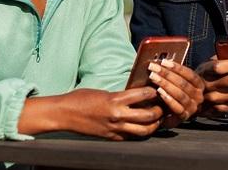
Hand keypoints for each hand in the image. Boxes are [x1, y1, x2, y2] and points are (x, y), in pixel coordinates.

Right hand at [19, 87, 163, 138]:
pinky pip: (131, 137)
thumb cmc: (81, 98)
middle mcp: (117, 115)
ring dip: (153, 125)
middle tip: (163, 106)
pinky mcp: (111, 137)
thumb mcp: (104, 92)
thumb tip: (137, 95)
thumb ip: (121, 95)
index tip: (159, 89)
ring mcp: (115, 128)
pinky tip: (142, 128)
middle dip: (159, 111)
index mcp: (115, 100)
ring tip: (157, 119)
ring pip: (143, 130)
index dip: (154, 92)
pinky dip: (140, 133)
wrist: (64, 114)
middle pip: (148, 116)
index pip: (143, 95)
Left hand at [148, 59, 204, 127]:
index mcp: (199, 85)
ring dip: (165, 84)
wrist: (174, 115)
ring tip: (153, 77)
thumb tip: (160, 61)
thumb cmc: (175, 94)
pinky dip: (168, 99)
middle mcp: (199, 96)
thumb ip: (173, 73)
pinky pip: (177, 108)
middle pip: (183, 83)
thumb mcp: (178, 82)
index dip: (177, 67)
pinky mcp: (185, 117)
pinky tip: (159, 92)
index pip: (190, 74)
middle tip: (153, 68)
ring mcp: (193, 107)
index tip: (163, 61)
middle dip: (167, 74)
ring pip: (180, 94)